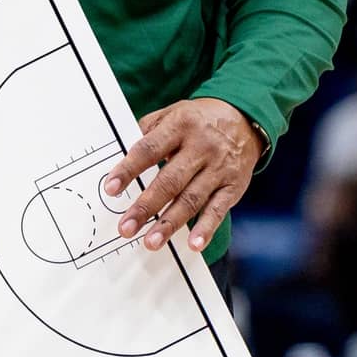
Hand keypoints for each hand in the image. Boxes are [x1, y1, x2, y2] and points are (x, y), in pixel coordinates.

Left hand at [102, 98, 262, 253]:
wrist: (245, 118)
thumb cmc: (199, 120)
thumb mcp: (173, 113)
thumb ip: (148, 130)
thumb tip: (121, 152)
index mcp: (180, 125)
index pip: (149, 149)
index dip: (129, 169)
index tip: (111, 188)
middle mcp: (201, 147)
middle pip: (170, 181)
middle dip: (146, 207)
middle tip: (127, 227)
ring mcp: (219, 168)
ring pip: (192, 199)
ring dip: (170, 223)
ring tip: (151, 241)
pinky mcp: (233, 186)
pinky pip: (218, 210)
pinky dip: (206, 228)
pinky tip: (194, 244)